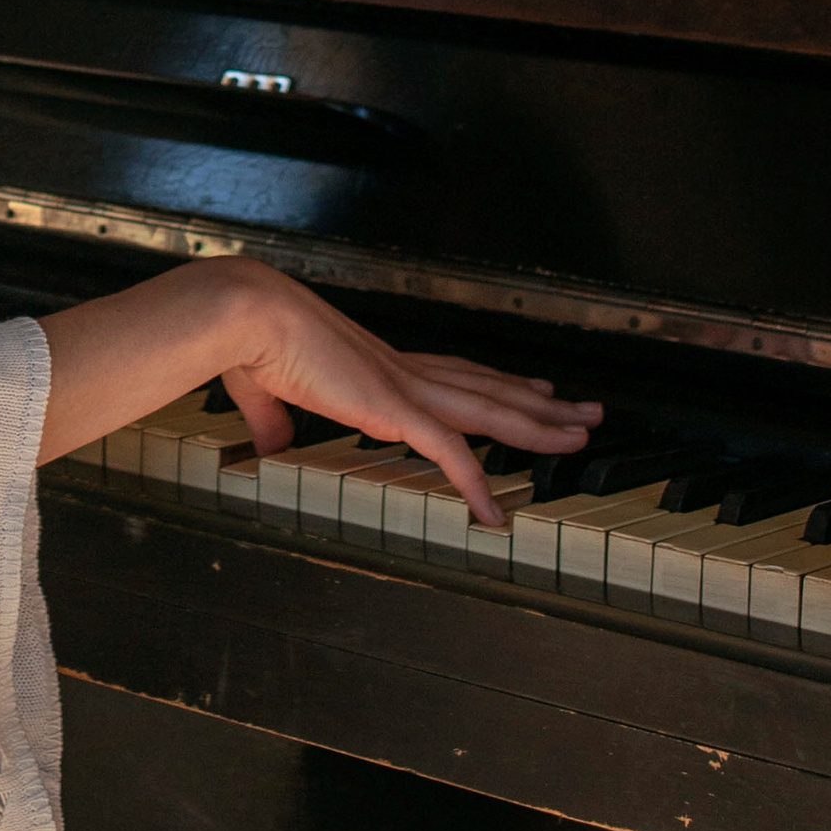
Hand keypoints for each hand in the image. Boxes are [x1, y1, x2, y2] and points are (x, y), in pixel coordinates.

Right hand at [200, 260, 598, 529]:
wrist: (247, 316)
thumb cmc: (250, 343)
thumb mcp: (267, 392)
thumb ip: (275, 422)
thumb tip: (269, 445)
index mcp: (378, 366)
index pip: (455, 374)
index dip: (497, 384)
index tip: (533, 387)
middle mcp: (402, 372)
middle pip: (489, 388)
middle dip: (541, 403)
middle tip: (582, 411)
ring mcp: (403, 388)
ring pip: (490, 411)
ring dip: (540, 425)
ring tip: (580, 433)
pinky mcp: (392, 408)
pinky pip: (449, 452)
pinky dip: (476, 483)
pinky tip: (495, 513)